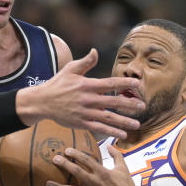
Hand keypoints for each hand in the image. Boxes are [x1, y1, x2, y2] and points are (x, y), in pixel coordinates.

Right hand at [18, 49, 145, 138]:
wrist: (42, 102)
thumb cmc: (57, 84)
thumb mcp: (70, 69)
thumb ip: (85, 62)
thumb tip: (95, 51)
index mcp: (87, 85)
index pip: (110, 83)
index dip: (124, 83)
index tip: (138, 84)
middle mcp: (88, 99)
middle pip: (113, 102)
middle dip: (130, 104)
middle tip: (143, 106)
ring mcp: (85, 113)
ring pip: (108, 118)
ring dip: (124, 122)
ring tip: (137, 125)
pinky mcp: (82, 123)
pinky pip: (99, 129)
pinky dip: (111, 132)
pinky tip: (122, 134)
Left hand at [49, 145, 140, 185]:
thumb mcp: (123, 168)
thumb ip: (116, 155)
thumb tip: (109, 144)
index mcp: (102, 172)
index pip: (86, 160)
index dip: (75, 154)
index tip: (66, 150)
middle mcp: (95, 182)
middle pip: (76, 171)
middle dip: (64, 164)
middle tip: (54, 159)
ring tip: (48, 184)